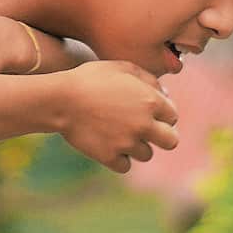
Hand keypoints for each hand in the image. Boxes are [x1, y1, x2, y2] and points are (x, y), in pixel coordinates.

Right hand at [59, 61, 179, 173]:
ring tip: (120, 133)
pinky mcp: (110, 157)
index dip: (162, 113)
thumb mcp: (122, 67)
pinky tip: (109, 144)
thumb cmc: (91, 78)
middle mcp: (144, 124)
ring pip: (146, 154)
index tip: (149, 112)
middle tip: (145, 130)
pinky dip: (119, 158)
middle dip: (161, 136)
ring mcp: (127, 143)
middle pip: (171, 141)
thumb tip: (165, 95)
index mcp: (151, 101)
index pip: (172, 116)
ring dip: (137, 146)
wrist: (60, 99)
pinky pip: (125, 165)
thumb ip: (149, 79)